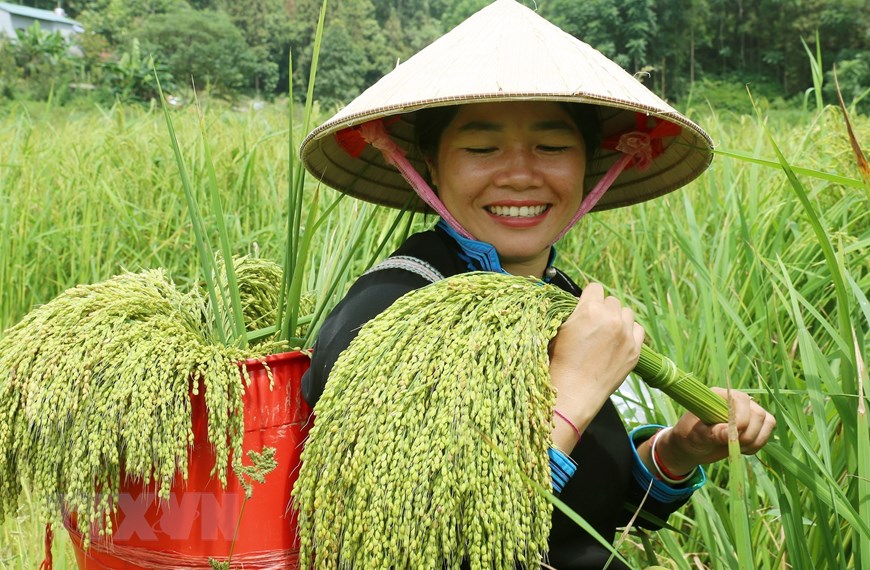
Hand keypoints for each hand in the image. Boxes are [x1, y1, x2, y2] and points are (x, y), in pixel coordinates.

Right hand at [548, 283, 644, 437]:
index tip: (585, 308)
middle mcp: (611, 318)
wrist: (574, 391)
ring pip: (626, 313)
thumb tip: (582, 305)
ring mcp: (626, 334)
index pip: (595, 288)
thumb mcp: (558, 329)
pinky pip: (638, 329)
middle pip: (611, 300)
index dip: (588, 298)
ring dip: (617, 319)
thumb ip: (573, 312)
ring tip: (606, 333)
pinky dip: (629, 332)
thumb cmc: (560, 361)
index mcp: (589, 310)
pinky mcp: (635, 350)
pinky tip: (618, 341)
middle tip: (593, 324)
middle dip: (603, 309)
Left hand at [655, 388, 775, 474]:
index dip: (742, 418)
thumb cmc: (690, 436)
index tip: (732, 436)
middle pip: (758, 413)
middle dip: (749, 434)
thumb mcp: (696, 435)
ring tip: (736, 448)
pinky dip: (757, 445)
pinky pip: (766, 434)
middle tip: (732, 445)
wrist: (692, 447)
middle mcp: (736, 401)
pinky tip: (741, 449)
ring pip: (768, 422)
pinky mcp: (754, 425)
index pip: (740, 399)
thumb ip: (711, 433)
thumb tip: (729, 434)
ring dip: (755, 440)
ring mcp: (747, 412)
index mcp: (719, 396)